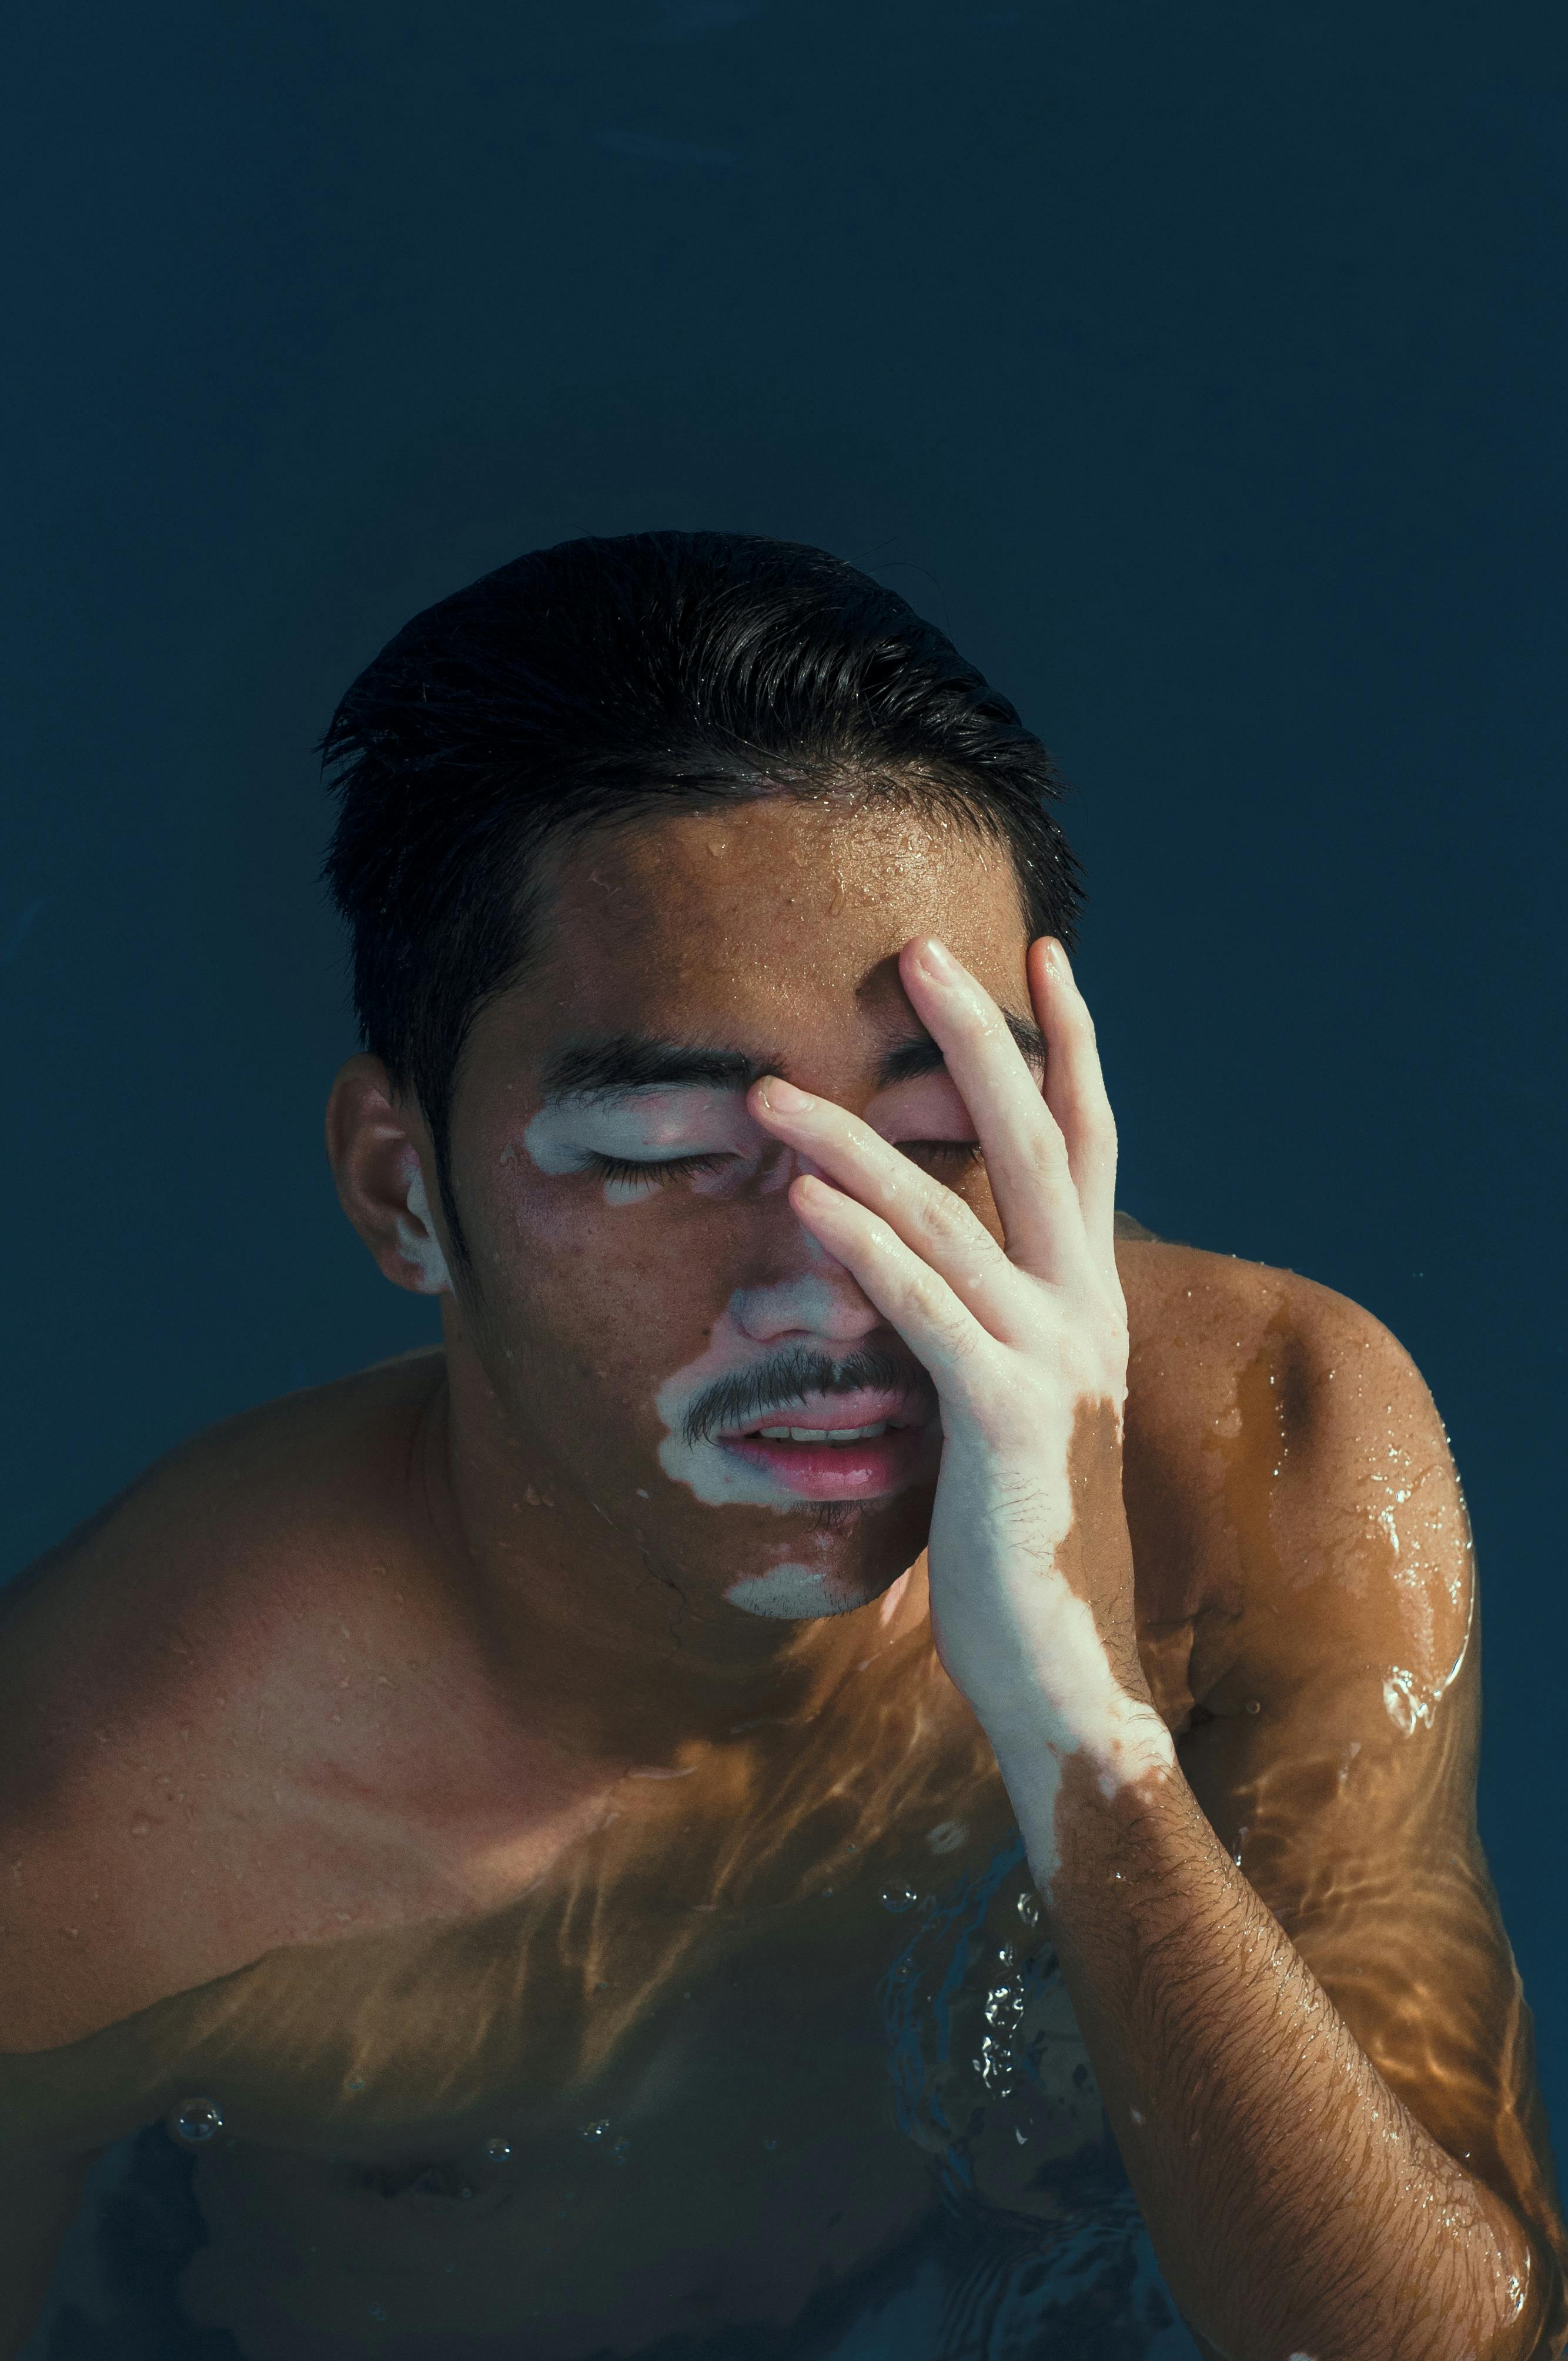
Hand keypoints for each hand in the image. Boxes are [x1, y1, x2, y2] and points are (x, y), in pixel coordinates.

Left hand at [749, 936, 1170, 1826]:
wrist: (1066, 1674)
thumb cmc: (1019, 1547)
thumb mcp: (1009, 1416)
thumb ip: (980, 1332)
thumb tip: (917, 1272)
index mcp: (1085, 1305)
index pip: (1088, 1147)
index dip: (1067, 1047)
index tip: (1037, 956)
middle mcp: (1084, 1315)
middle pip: (1040, 1144)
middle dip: (977, 1040)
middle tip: (914, 951)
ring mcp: (1053, 1363)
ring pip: (955, 1219)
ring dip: (857, 1144)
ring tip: (770, 1089)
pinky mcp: (1008, 1422)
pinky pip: (927, 1312)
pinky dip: (865, 1248)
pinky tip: (802, 1198)